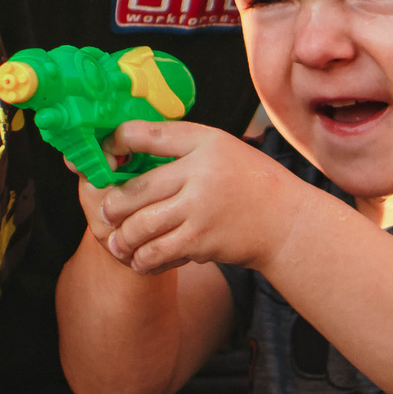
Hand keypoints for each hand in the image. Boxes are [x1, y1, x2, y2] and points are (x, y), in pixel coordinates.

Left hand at [96, 119, 291, 274]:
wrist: (286, 222)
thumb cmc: (247, 182)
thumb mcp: (219, 148)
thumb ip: (179, 146)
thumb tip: (128, 149)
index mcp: (202, 142)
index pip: (145, 134)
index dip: (115, 143)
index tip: (106, 155)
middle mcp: (199, 173)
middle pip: (135, 190)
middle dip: (112, 206)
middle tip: (107, 213)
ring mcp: (200, 210)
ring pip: (141, 227)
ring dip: (123, 238)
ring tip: (118, 242)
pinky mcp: (202, 241)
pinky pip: (159, 252)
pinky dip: (144, 258)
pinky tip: (141, 259)